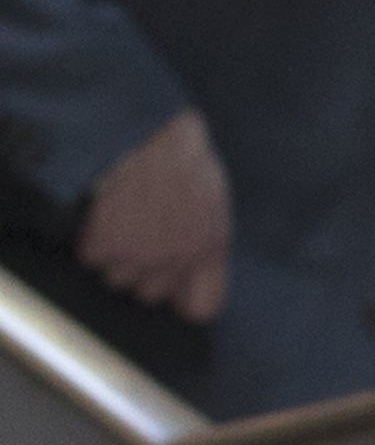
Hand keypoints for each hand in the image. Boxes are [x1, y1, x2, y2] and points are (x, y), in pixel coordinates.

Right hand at [79, 111, 226, 322]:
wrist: (145, 136)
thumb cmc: (182, 159)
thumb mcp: (213, 203)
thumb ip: (205, 241)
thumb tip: (191, 269)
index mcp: (210, 251)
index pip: (202, 308)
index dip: (186, 299)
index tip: (176, 290)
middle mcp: (176, 262)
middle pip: (150, 295)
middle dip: (144, 272)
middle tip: (139, 239)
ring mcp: (138, 257)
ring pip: (118, 279)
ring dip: (116, 257)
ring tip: (121, 221)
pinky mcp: (103, 246)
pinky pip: (91, 259)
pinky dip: (91, 241)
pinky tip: (102, 215)